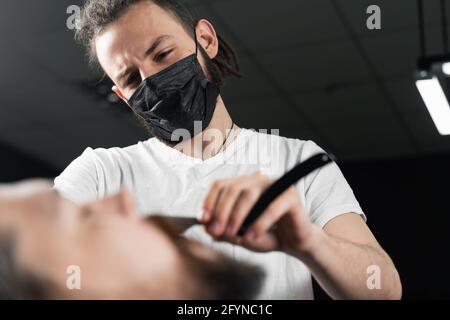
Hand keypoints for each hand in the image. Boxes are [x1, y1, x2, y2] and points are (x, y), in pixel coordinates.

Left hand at [201, 171, 320, 255]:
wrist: (294, 243)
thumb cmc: (266, 235)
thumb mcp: (240, 235)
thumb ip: (222, 231)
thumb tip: (205, 226)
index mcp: (243, 184)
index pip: (220, 185)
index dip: (209, 201)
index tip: (203, 220)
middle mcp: (258, 180)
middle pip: (233, 188)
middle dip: (221, 211)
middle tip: (216, 231)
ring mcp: (275, 184)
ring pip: (249, 194)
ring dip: (237, 216)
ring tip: (233, 235)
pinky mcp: (291, 195)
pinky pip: (271, 207)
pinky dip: (259, 223)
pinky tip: (253, 237)